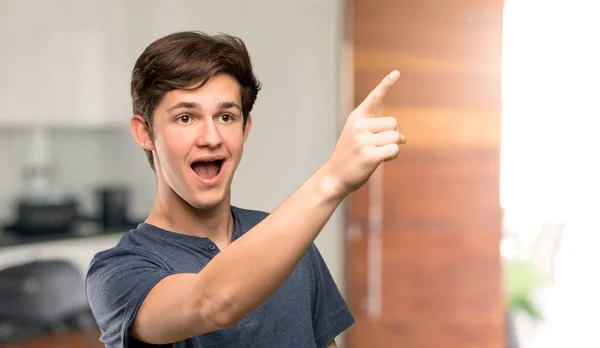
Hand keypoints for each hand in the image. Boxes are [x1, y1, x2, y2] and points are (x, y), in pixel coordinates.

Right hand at [324, 70, 405, 195]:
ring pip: (395, 137)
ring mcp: (363, 141)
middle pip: (393, 122)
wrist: (334, 176)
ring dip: (393, 146)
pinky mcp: (369, 155)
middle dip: (394, 134)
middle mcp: (359, 126)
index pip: (374, 97)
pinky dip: (393, 156)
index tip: (397, 73)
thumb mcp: (358, 136)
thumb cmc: (350, 155)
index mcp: (356, 117)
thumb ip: (379, 131)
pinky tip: (380, 160)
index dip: (387, 84)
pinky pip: (394, 150)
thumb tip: (403, 137)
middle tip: (382, 144)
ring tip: (378, 153)